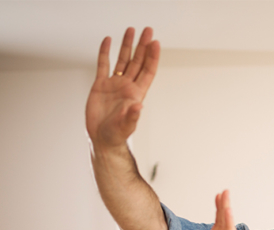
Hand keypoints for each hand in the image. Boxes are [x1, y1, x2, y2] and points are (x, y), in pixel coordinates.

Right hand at [86, 27, 158, 146]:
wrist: (101, 138)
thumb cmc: (116, 135)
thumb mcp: (126, 125)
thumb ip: (132, 115)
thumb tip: (139, 106)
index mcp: (136, 93)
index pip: (147, 71)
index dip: (152, 57)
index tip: (155, 42)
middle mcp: (127, 86)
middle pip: (137, 61)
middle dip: (143, 46)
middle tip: (148, 29)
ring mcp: (114, 84)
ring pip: (122, 60)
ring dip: (127, 45)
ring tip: (131, 30)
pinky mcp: (100, 85)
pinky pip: (103, 64)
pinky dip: (105, 52)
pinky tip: (108, 40)